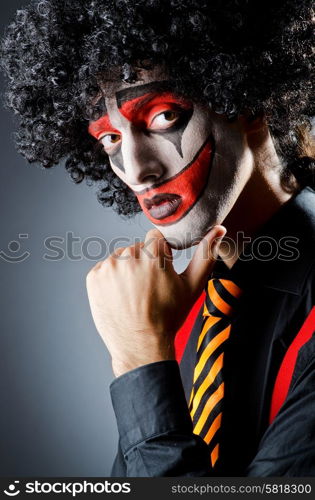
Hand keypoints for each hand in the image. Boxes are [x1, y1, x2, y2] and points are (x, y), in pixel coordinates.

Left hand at [86, 225, 225, 376]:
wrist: (140, 345)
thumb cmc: (168, 317)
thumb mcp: (192, 286)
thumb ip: (206, 254)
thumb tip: (219, 230)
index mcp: (154, 254)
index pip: (155, 238)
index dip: (161, 256)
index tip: (160, 274)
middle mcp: (128, 256)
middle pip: (137, 248)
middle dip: (143, 263)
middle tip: (148, 288)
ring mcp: (108, 267)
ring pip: (121, 258)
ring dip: (126, 270)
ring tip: (134, 294)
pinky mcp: (94, 278)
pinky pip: (104, 269)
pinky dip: (111, 280)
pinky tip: (120, 296)